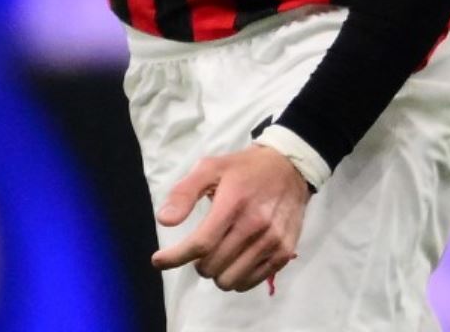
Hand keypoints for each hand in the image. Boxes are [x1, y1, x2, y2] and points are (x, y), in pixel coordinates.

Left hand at [152, 143, 309, 292]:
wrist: (291, 168)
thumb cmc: (245, 169)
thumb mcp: (211, 167)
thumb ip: (184, 192)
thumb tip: (165, 220)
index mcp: (234, 202)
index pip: (201, 244)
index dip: (174, 257)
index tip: (159, 260)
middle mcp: (256, 225)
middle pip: (211, 266)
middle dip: (198, 262)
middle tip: (203, 247)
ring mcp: (272, 241)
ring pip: (229, 280)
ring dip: (217, 272)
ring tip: (220, 255)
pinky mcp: (284, 252)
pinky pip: (249, 283)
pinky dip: (237, 278)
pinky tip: (237, 260)